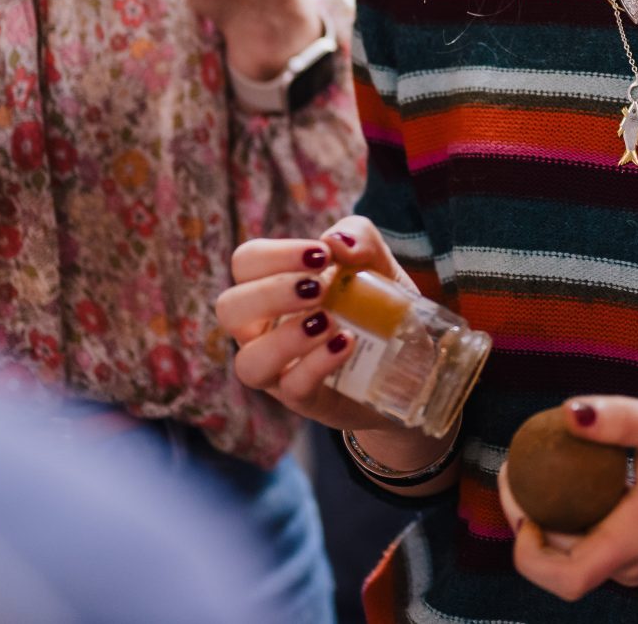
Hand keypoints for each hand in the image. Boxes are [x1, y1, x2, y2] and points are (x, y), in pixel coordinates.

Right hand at [217, 217, 440, 457]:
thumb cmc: (374, 304)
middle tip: (318, 288)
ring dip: (286, 338)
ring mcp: (279, 370)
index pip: (245, 263)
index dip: (275, 255)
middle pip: (229, 309)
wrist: (407, 361)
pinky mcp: (304, 399)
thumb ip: (359, 238)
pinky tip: (346, 343)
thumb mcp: (376, 262)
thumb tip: (336, 241)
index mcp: (270, 288)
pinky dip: (318, 363)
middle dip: (270, 293)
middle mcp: (262, 330)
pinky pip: (292, 387)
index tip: (321, 255)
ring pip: (248, 362)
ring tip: (328, 321)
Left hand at [496, 395, 637, 600]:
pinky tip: (569, 479)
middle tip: (519, 470)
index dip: (527, 550)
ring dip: (547, 521)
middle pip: (560, 565)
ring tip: (537, 470)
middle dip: (527, 523)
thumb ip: (619, 419)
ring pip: (574, 556)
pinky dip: (572, 518)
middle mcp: (635, 561)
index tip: (522, 499)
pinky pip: (593, 545)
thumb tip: (566, 413)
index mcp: (637, 537)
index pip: (566, 578)